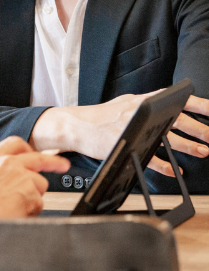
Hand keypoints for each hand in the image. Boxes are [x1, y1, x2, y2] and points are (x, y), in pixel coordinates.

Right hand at [0, 137, 70, 217]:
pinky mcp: (31, 192)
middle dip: (54, 162)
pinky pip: (38, 203)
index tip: (35, 153)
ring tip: (14, 207)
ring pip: (39, 185)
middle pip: (38, 158)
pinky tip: (16, 213)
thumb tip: (4, 177)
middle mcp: (9, 163)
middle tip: (63, 165)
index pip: (15, 143)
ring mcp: (22, 176)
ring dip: (32, 197)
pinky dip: (31, 211)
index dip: (28, 149)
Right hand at [30, 92, 208, 176]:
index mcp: (141, 100)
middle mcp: (139, 111)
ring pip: (167, 137)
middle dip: (199, 129)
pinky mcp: (124, 144)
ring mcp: (132, 128)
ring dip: (187, 146)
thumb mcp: (125, 103)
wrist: (74, 124)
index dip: (199, 105)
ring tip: (202, 152)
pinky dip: (163, 165)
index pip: (176, 98)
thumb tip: (167, 105)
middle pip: (176, 119)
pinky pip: (148, 156)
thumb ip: (145, 104)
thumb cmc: (98, 117)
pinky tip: (174, 171)